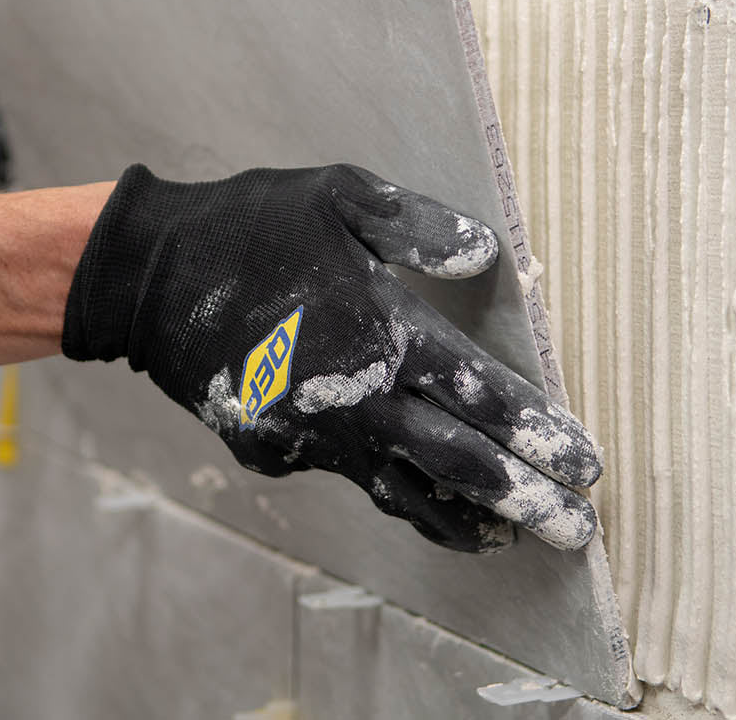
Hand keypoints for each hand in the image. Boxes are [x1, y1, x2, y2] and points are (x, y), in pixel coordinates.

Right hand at [62, 164, 601, 551]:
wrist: (149, 278)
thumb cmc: (251, 228)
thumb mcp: (338, 196)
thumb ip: (416, 226)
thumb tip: (483, 254)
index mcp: (382, 335)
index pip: (482, 397)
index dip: (540, 434)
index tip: (586, 466)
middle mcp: (355, 399)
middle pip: (459, 465)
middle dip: (525, 501)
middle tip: (578, 533)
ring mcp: (312, 436)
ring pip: (403, 492)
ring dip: (462, 517)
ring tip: (507, 538)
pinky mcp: (274, 451)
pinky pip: (346, 475)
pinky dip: (391, 490)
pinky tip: (418, 496)